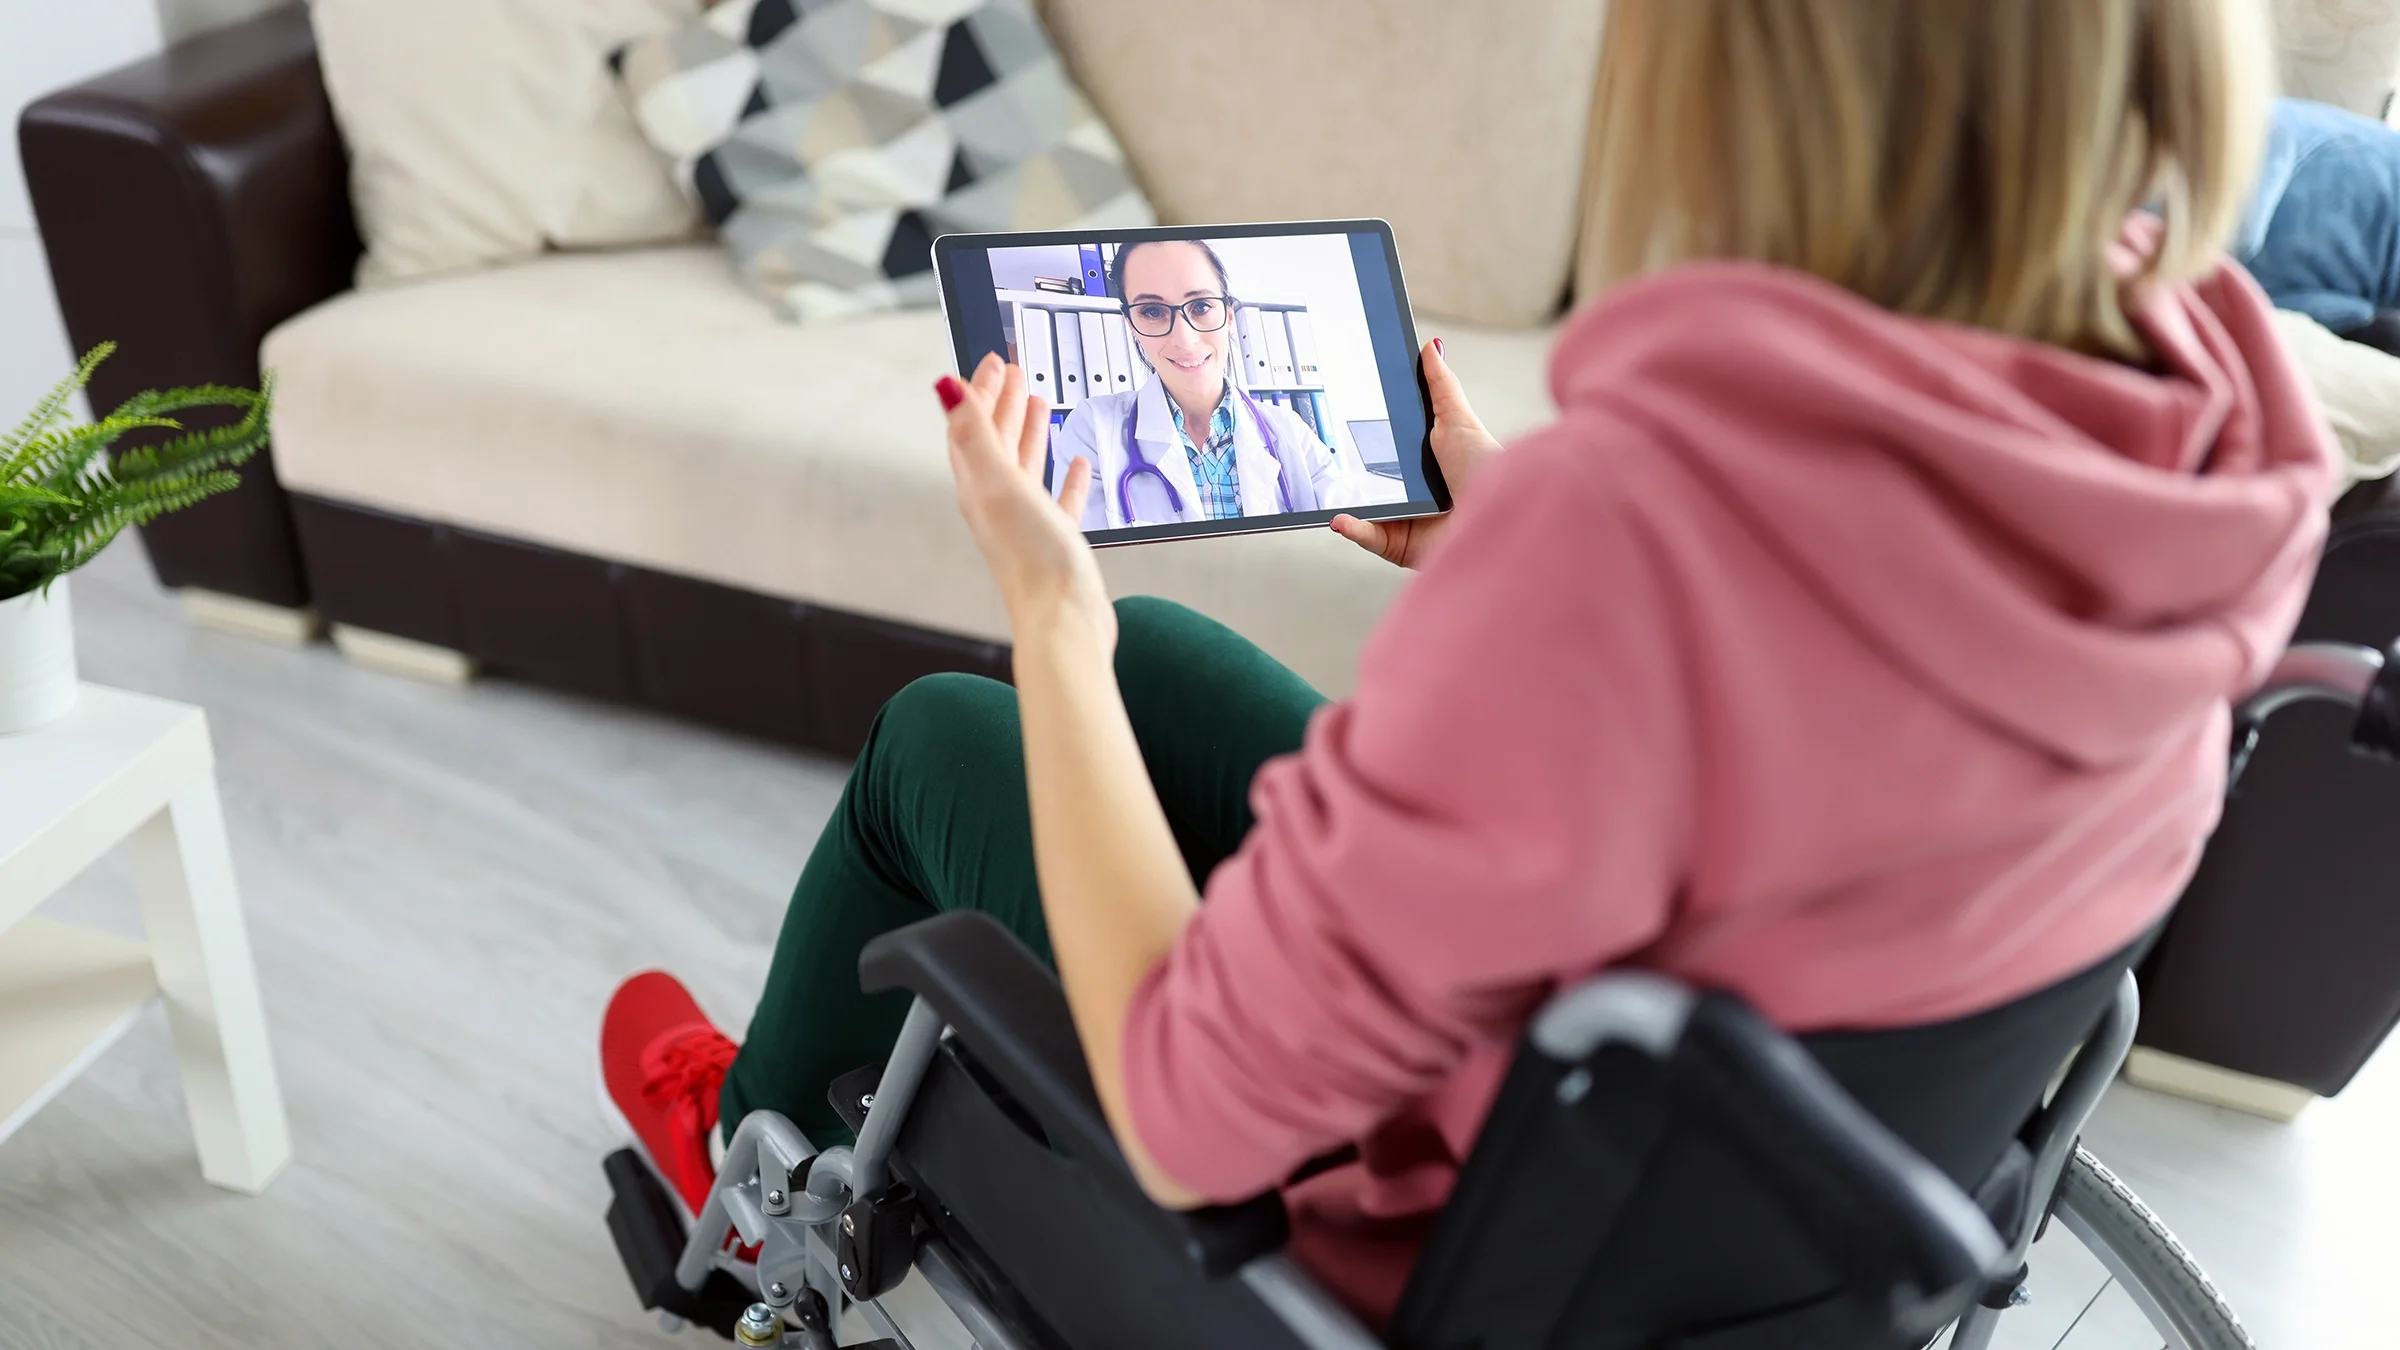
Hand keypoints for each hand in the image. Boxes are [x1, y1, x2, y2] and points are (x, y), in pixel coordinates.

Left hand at [940, 353, 1115, 650]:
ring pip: (1024, 467)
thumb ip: (975, 434)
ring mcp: (1026, 524)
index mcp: (978, 488)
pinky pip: (1058, 500)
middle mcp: (997, 504)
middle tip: (1013, 371)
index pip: (971, 427)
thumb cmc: (1033, 562)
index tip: (992, 361)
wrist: (1063, 623)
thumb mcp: (1000, 485)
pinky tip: (1077, 464)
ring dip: (1028, 432)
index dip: (979, 391)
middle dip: (1002, 403)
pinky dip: (1066, 477)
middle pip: (995, 441)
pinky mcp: (1056, 543)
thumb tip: (945, 387)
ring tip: (1038, 403)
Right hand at [1331, 337, 1501, 568]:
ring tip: (1319, 487)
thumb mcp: (1458, 418)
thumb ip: (1441, 385)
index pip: (1384, 448)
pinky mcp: (1401, 546)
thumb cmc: (1484, 467)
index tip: (1334, 418)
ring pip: (1362, 509)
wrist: (1500, 513)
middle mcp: (1412, 491)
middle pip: (1368, 479)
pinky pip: (1369, 537)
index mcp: (1423, 463)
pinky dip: (1352, 528)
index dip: (1361, 437)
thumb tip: (1430, 346)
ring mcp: (1404, 519)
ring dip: (1340, 500)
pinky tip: (1338, 517)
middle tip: (1318, 451)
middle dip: (1342, 469)